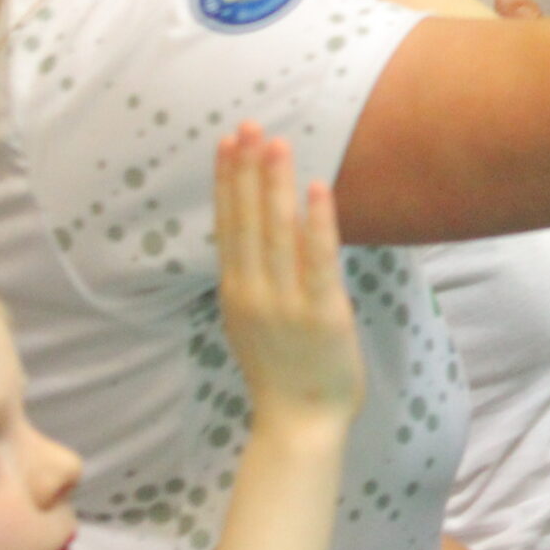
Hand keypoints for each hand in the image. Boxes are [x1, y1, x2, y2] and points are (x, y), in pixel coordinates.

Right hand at [215, 124, 364, 435]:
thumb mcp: (253, 321)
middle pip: (247, 219)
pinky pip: (318, 258)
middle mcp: (253, 292)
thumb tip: (260, 231)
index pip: (228, 224)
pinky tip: (317, 187)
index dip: (227, 181)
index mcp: (235, 292)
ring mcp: (285, 302)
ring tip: (276, 142)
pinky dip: (316, 222)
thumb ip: (255, 278)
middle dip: (247, 169)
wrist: (299, 425)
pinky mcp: (322, 311)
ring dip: (275, 184)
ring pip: (276, 231)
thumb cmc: (283, 372)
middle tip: (248, 125)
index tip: (227, 141)